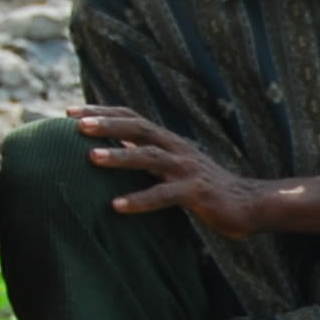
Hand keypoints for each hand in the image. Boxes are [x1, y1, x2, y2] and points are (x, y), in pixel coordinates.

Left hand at [75, 107, 274, 237]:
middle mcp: (177, 148)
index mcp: (169, 141)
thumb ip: (149, 156)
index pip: (132, 118)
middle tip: (77, 125)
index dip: (102, 112)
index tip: (70, 112)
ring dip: (120, 156)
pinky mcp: (196, 192)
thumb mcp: (174, 166)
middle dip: (107, 125)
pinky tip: (117, 206)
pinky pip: (164, 195)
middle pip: (139, 128)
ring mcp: (187, 169)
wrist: (250, 204)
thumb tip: (116, 147)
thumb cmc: (206, 188)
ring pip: (149, 157)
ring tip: (91, 158)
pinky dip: (140, 199)